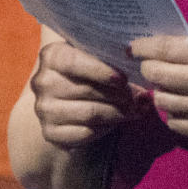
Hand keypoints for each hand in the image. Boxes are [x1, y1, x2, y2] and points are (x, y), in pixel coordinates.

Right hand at [30, 41, 150, 148]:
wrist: (67, 98)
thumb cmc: (88, 71)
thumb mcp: (95, 57)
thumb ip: (113, 61)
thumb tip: (145, 85)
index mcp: (51, 55)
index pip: (74, 62)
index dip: (101, 71)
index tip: (123, 78)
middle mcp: (42, 82)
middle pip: (87, 90)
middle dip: (117, 94)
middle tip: (137, 97)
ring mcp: (44, 109)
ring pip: (89, 113)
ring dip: (116, 113)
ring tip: (133, 110)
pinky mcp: (50, 133)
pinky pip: (84, 133)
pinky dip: (105, 129)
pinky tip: (115, 122)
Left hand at [130, 35, 187, 145]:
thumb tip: (163, 50)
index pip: (166, 49)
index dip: (143, 47)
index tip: (133, 47)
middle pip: (157, 75)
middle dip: (148, 69)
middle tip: (150, 67)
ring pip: (162, 100)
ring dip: (161, 92)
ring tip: (169, 87)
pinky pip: (175, 123)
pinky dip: (173, 113)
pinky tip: (183, 106)